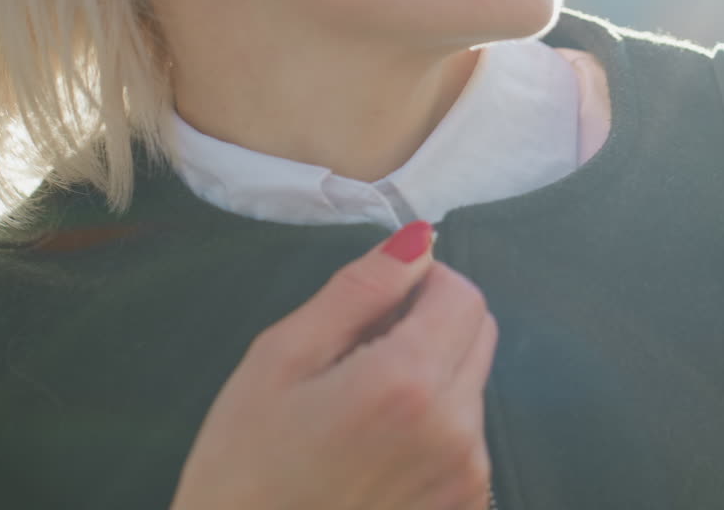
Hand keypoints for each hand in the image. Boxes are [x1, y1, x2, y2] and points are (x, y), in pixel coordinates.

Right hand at [170, 221, 497, 509]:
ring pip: (473, 384)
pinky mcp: (465, 506)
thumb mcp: (280, 361)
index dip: (423, 284)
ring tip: (362, 414)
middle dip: (432, 325)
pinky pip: (468, 438)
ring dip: (434, 377)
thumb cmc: (244, 469)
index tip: (379, 305)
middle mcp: (457, 429)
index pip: (464, 293)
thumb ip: (357, 291)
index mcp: (408, 382)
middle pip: (479, 334)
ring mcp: (468, 476)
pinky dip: (436, 428)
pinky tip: (378, 453)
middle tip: (361, 356)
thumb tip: (416, 241)